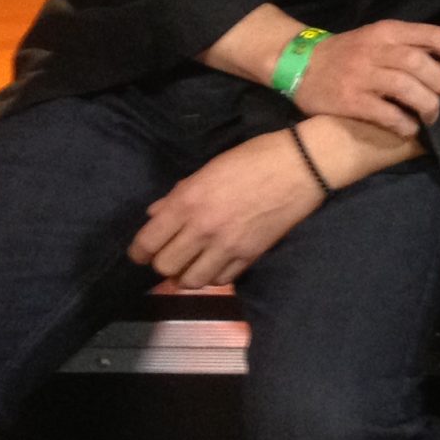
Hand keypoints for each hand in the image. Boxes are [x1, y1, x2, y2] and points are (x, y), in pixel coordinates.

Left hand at [128, 131, 322, 289]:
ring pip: (191, 280)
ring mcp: (228, 245)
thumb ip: (179, 194)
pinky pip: (222, 279)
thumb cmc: (253, 158)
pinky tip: (217, 263)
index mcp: (188, 201)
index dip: (138, 253)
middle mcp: (202, 228)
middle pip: (165, 267)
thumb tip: (156, 214)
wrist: (301, 165)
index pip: (148, 241)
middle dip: (163, 264)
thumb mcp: (209, 168)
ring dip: (188, 274)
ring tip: (194, 264)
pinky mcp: (251, 255)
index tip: (141, 253)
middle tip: (172, 254)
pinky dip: (215, 276)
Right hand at [294, 20, 439, 138]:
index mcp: (390, 31)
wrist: (299, 64)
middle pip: (423, 64)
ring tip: (429, 116)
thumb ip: (412, 47)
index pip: (437, 36)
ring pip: (408, 88)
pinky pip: (386, 113)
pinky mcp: (349, 100)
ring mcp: (362, 74)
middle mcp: (377, 49)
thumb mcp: (380, 39)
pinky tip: (408, 128)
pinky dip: (404, 124)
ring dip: (427, 106)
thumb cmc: (350, 54)